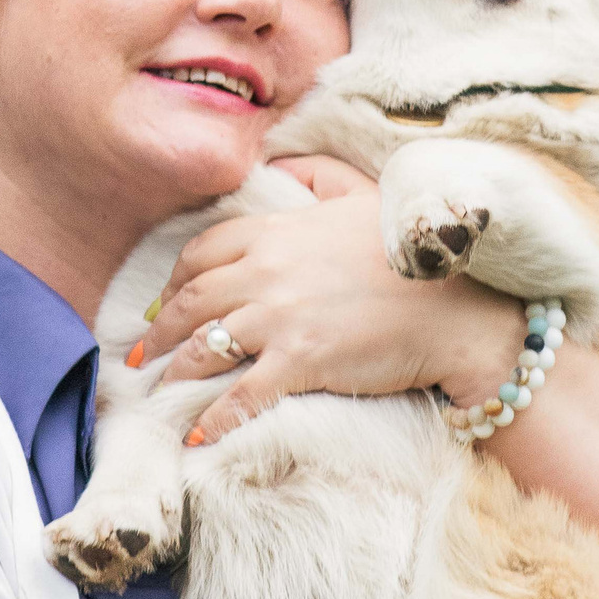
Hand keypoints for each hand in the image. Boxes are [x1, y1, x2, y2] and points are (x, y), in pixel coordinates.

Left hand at [135, 160, 523, 442]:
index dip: (174, 279)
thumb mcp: (363, 195)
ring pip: (206, 347)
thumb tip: (284, 163)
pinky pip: (243, 395)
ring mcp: (282, 317)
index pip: (203, 251)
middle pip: (192, 300)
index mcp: (279, 232)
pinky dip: (215, 418)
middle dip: (160, 328)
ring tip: (158, 391)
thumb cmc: (416, 252)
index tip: (162, 301)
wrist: (457, 307)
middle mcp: (269, 272)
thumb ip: (319, 177)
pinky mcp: (302, 361)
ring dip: (175, 371)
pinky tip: (198, 435)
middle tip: (141, 353)